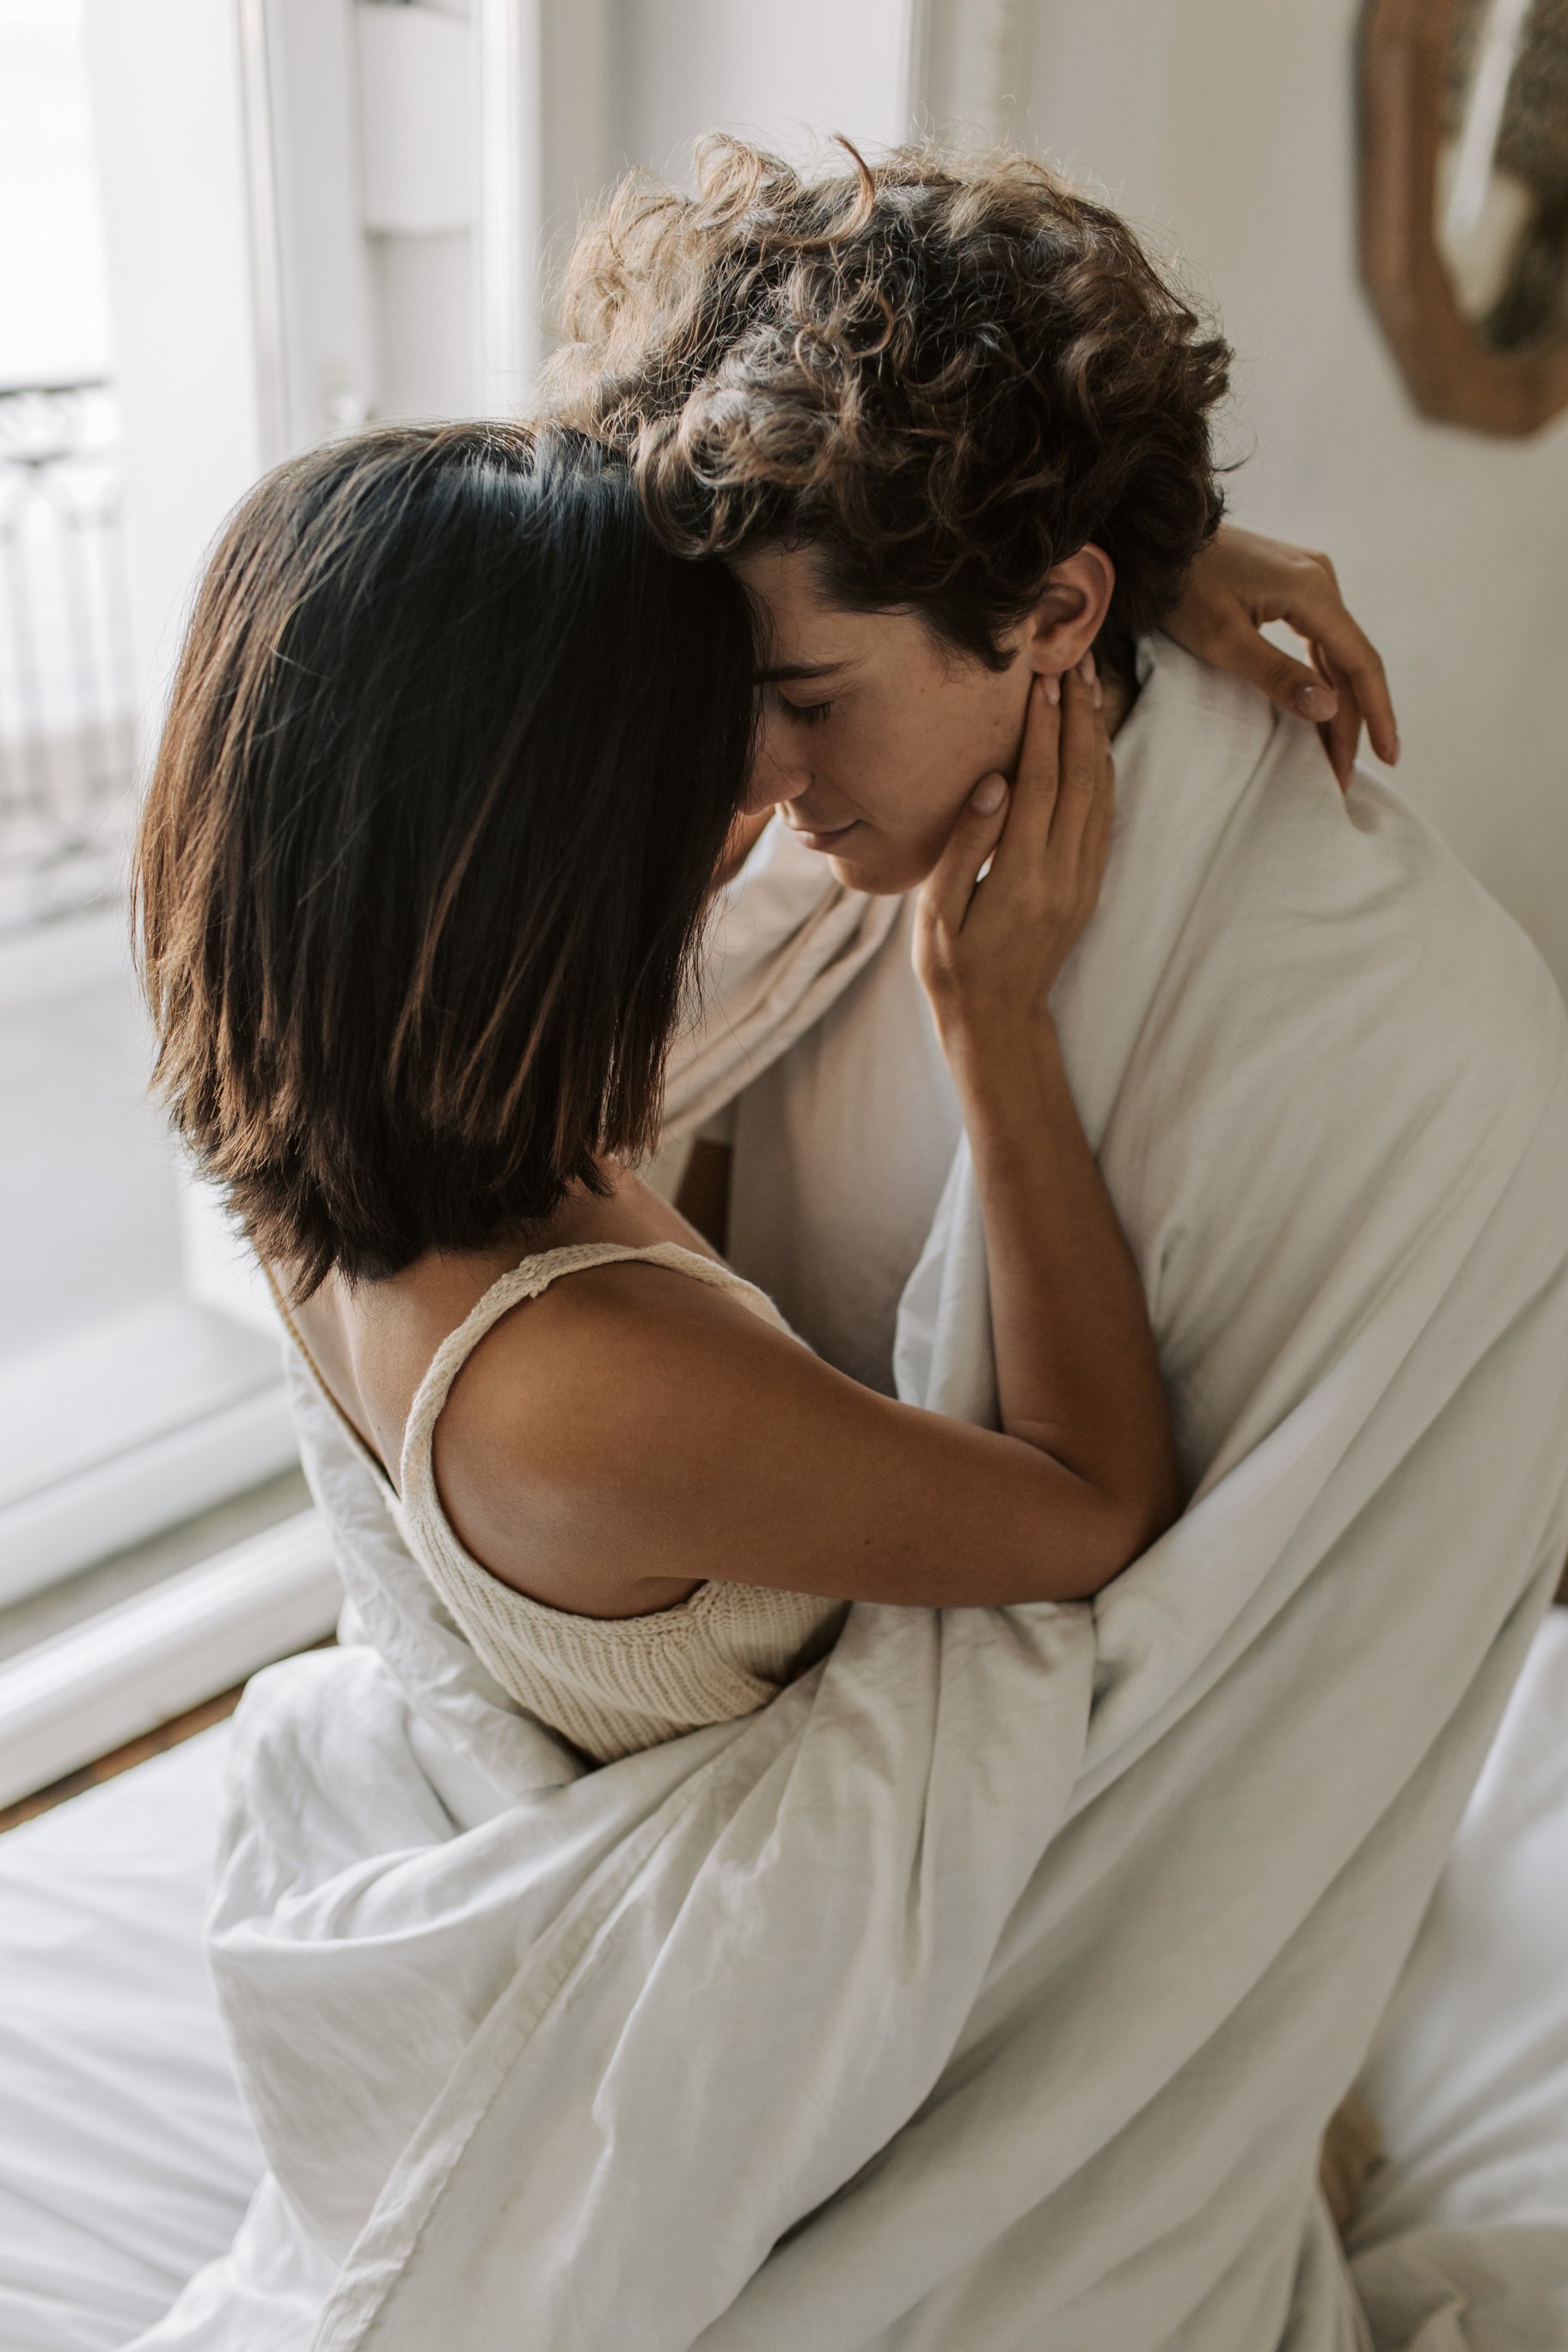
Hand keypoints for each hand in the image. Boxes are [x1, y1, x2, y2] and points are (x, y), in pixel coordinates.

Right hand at [914, 658, 1112, 1051]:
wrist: (999, 1020)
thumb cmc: (953, 967)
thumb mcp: (939, 911)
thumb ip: (966, 843)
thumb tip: (995, 781)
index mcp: (1021, 876)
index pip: (1039, 784)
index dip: (1042, 729)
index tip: (1040, 682)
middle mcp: (1062, 874)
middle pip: (1080, 778)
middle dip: (1078, 718)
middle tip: (1074, 666)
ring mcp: (1083, 881)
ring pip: (1100, 794)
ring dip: (1096, 738)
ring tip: (1091, 690)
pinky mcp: (1089, 887)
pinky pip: (1104, 819)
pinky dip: (1103, 775)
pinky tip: (1096, 746)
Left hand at [1165, 524, 1398, 788]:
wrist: (1159, 543)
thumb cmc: (1183, 590)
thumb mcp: (1223, 640)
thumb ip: (1277, 675)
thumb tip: (1329, 709)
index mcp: (1313, 590)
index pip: (1359, 661)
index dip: (1376, 712)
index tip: (1388, 757)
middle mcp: (1322, 579)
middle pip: (1350, 661)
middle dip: (1351, 721)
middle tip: (1343, 777)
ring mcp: (1310, 579)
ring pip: (1336, 653)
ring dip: (1338, 704)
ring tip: (1334, 756)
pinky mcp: (1293, 585)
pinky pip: (1320, 639)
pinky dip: (1323, 678)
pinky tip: (1323, 710)